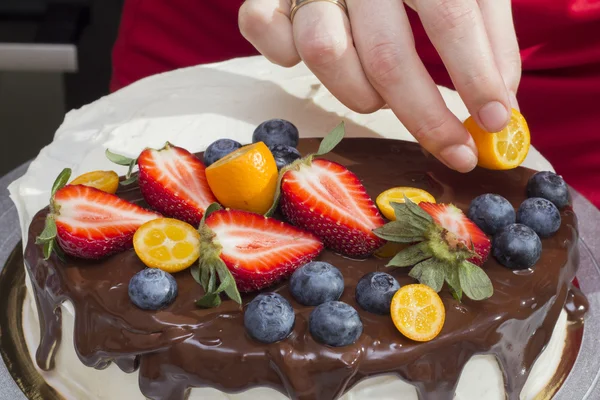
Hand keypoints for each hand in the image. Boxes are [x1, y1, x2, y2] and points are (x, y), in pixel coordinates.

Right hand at [239, 0, 520, 171]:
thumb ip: (490, 33)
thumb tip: (499, 105)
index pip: (450, 17)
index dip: (476, 76)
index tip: (496, 123)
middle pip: (386, 55)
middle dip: (425, 117)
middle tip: (454, 151)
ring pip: (324, 54)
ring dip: (359, 94)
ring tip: (381, 95)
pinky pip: (261, 28)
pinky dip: (283, 54)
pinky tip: (316, 58)